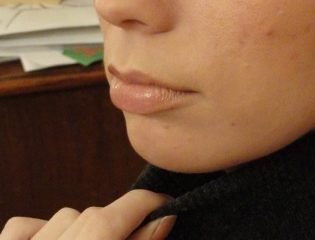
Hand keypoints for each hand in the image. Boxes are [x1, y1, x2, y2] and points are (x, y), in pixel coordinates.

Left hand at [0, 190, 174, 239]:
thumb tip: (163, 218)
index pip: (110, 219)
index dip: (146, 205)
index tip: (166, 207)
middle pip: (92, 215)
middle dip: (120, 224)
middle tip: (139, 236)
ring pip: (64, 216)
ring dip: (86, 228)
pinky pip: (21, 227)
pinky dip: (43, 230)